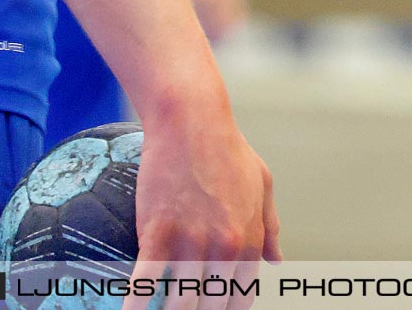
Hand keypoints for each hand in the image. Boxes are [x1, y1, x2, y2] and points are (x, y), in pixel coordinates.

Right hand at [130, 92, 277, 307]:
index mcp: (248, 239)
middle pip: (210, 305)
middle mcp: (223, 247)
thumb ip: (269, 225)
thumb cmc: (228, 148)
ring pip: (179, 302)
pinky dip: (135, 305)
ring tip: (161, 309)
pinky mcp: (158, 233)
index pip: (240, 297)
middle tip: (185, 307)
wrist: (192, 121)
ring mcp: (190, 242)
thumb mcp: (262, 182)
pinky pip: (144, 283)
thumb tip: (276, 260)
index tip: (213, 308)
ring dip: (169, 309)